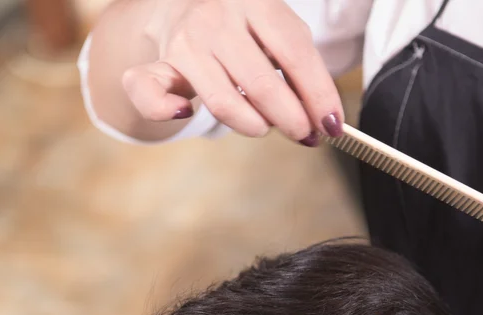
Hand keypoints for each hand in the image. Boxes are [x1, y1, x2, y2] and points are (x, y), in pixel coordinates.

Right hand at [122, 0, 342, 142]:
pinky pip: (149, 92)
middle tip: (303, 134)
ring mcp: (186, 41)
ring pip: (223, 102)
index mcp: (257, 3)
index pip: (295, 54)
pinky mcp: (160, 64)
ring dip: (253, 126)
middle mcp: (217, 18)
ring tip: (265, 127)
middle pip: (261, 84)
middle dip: (291, 120)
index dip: (318, 95)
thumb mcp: (278, 33)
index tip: (332, 126)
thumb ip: (302, 71)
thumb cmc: (245, 29)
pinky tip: (186, 113)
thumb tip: (326, 121)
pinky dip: (165, 110)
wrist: (186, 5)